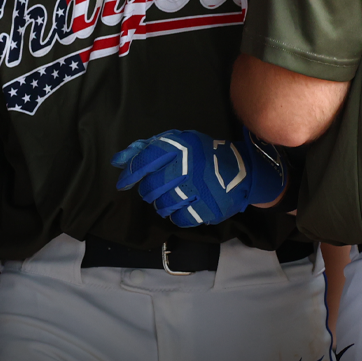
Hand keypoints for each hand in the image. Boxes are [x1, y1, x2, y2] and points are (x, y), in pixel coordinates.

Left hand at [113, 128, 286, 227]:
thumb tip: (118, 160)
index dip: (131, 172)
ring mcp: (200, 189)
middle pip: (152, 187)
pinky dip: (177, 216)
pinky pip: (180, 219)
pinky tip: (182, 208)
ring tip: (169, 198)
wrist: (243, 171)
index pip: (147, 159)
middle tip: (154, 189)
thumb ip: (147, 148)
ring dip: (161, 205)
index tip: (124, 183)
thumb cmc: (203, 155)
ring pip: (163, 205)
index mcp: (181, 146)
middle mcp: (189, 166)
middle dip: (148, 191)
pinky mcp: (208, 208)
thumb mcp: (178, 142)